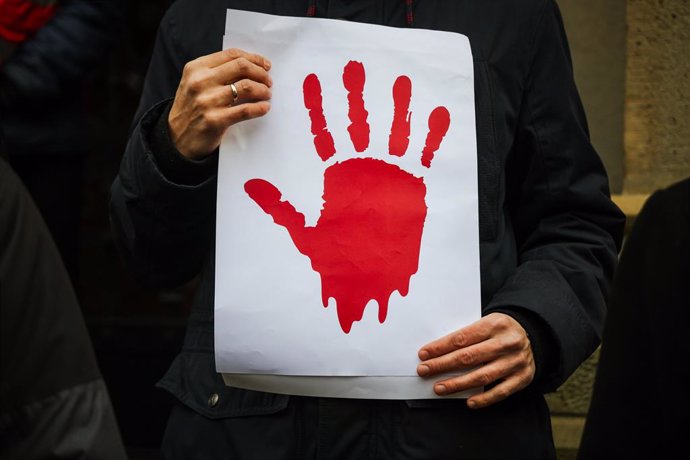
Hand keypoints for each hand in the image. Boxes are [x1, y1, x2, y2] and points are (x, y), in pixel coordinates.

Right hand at [169, 48, 272, 159]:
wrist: (177, 138)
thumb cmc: (191, 109)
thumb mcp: (195, 83)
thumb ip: (216, 72)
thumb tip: (250, 66)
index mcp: (196, 68)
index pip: (232, 55)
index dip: (253, 58)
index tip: (265, 65)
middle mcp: (200, 82)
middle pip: (241, 67)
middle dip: (261, 73)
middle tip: (268, 81)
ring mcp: (207, 101)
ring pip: (246, 87)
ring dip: (262, 90)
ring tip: (267, 94)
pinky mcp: (215, 120)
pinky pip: (245, 110)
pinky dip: (259, 108)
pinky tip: (265, 108)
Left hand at [417, 312, 534, 408]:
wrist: (533, 335)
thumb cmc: (500, 330)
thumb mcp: (487, 323)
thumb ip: (468, 336)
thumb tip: (438, 352)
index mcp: (495, 324)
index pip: (462, 338)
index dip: (440, 347)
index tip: (424, 354)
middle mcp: (506, 343)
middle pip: (468, 357)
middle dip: (442, 365)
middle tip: (424, 370)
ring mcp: (516, 361)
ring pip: (482, 376)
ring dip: (457, 384)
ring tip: (439, 387)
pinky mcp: (523, 378)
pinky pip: (500, 392)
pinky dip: (483, 398)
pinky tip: (468, 401)